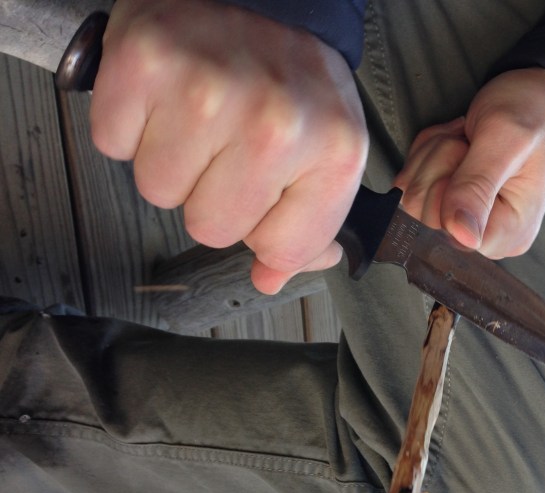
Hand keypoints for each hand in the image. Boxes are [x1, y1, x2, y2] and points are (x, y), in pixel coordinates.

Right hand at [90, 0, 367, 293]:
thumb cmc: (291, 74)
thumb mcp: (329, 147)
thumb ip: (309, 224)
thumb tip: (271, 278)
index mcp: (333, 151)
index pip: (281, 248)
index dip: (265, 229)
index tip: (269, 190)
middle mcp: (275, 125)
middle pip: (210, 229)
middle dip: (214, 194)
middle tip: (229, 142)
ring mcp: (208, 94)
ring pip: (159, 192)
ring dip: (173, 161)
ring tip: (200, 114)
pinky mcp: (146, 66)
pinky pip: (115, 146)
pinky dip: (132, 126)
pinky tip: (167, 96)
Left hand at [394, 68, 544, 258]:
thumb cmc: (536, 114)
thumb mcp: (505, 140)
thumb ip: (478, 186)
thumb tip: (464, 237)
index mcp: (509, 232)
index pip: (446, 226)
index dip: (447, 184)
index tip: (472, 153)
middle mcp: (485, 236)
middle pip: (424, 209)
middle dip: (440, 163)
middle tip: (472, 142)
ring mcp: (464, 221)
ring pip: (414, 193)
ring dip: (434, 153)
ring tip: (469, 139)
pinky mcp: (449, 205)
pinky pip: (413, 181)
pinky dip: (429, 152)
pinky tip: (459, 142)